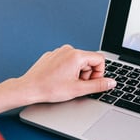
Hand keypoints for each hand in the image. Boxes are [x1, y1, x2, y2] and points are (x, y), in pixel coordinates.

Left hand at [0, 45, 115, 118]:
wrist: (29, 88)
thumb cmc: (49, 88)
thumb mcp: (78, 89)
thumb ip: (98, 85)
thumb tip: (111, 83)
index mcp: (76, 55)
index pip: (100, 60)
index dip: (99, 73)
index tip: (90, 82)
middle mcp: (68, 49)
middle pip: (89, 60)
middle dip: (87, 74)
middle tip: (76, 85)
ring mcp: (59, 51)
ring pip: (78, 61)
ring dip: (77, 73)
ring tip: (66, 83)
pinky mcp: (52, 55)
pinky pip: (67, 60)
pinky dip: (68, 70)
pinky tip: (59, 79)